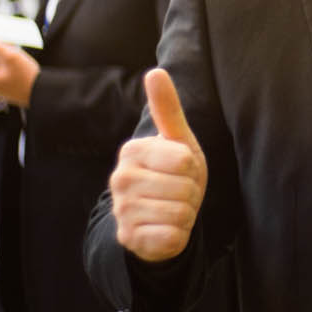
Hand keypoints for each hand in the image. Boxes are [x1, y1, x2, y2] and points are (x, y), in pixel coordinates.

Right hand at [110, 68, 207, 261]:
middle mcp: (120, 179)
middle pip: (184, 188)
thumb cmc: (173, 173)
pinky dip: (178, 235)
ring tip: (172, 209)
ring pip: (180, 213)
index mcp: (132, 151)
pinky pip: (172, 237)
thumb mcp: (177, 140)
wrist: (159, 217)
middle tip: (177, 192)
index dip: (192, 167)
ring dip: (186, 214)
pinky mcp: (129, 239)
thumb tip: (156, 72)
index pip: (184, 159)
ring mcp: (121, 211)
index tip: (180, 169)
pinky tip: (166, 229)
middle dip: (191, 193)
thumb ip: (167, 108)